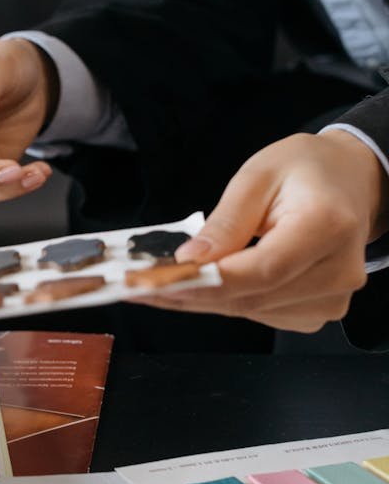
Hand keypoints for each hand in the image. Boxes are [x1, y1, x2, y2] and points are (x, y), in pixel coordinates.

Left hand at [135, 131, 388, 332]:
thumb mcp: (258, 176)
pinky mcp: (318, 311)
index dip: (206, 281)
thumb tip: (191, 260)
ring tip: (154, 285)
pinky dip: (223, 301)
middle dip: (188, 293)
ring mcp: (332, 298)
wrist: (349, 180)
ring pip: (250, 310)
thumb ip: (226, 221)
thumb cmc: (307, 170)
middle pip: (251, 297)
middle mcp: (338, 270)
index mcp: (327, 226)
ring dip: (199, 300)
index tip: (157, 281)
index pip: (261, 270)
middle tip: (134, 288)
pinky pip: (260, 313)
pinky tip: (195, 287)